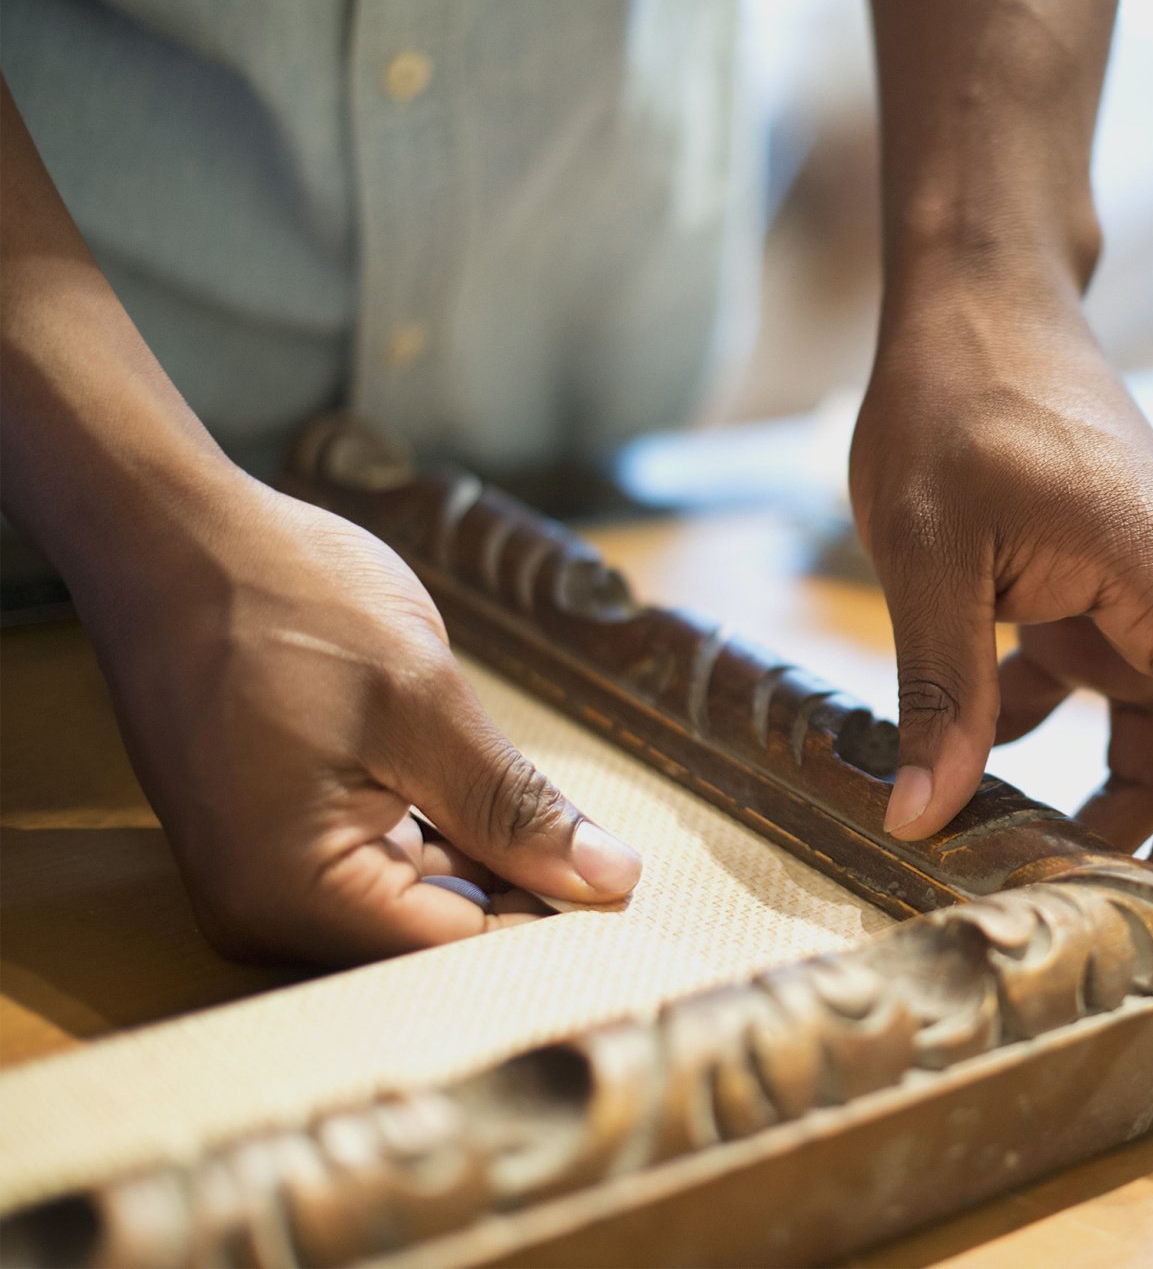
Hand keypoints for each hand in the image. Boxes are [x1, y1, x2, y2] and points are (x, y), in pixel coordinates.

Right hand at [75, 481, 640, 964]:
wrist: (171, 534)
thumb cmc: (281, 601)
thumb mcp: (423, 702)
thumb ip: (514, 806)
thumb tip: (608, 879)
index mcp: (292, 893)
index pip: (453, 959)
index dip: (555, 939)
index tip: (639, 916)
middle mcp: (267, 911)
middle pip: (436, 944)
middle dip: (532, 911)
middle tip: (631, 882)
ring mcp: (267, 878)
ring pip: (419, 905)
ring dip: (500, 876)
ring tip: (590, 852)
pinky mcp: (279, 839)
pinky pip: (385, 867)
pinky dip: (453, 845)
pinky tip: (518, 820)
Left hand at [849, 286, 1152, 973]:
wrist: (980, 297)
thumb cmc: (959, 397)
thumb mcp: (928, 549)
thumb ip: (940, 687)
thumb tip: (924, 819)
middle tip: (1132, 948)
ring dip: (1117, 803)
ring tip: (1049, 872)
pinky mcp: (1114, 585)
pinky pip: (1114, 691)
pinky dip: (1068, 740)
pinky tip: (992, 762)